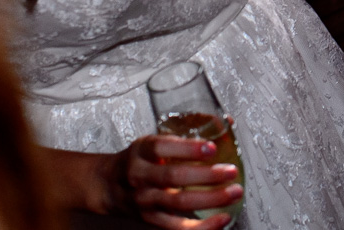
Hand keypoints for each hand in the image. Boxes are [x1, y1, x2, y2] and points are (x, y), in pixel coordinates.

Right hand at [100, 134, 241, 228]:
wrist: (109, 186)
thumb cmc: (140, 160)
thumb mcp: (153, 141)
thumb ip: (186, 135)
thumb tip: (228, 123)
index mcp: (142, 151)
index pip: (162, 147)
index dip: (187, 148)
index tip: (212, 148)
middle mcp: (140, 175)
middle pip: (173, 177)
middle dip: (206, 175)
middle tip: (231, 171)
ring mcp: (145, 200)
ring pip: (178, 203)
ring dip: (210, 199)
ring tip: (234, 192)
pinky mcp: (151, 219)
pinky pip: (177, 227)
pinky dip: (202, 226)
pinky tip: (221, 219)